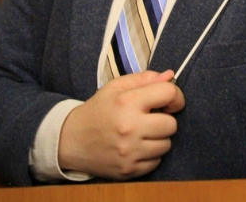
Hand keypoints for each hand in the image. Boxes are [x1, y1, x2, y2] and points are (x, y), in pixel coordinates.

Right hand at [57, 69, 184, 179]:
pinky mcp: (129, 169)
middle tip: (150, 119)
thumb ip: (144, 79)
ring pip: (166, 145)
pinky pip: (156, 161)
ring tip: (141, 134)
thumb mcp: (115, 88)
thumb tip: (170, 76)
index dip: (174, 96)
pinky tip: (136, 147)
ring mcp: (129, 151)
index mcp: (126, 102)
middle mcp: (129, 127)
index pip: (169, 93)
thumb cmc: (97, 110)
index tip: (168, 101)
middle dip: (165, 120)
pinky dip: (149, 155)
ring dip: (158, 138)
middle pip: (172, 124)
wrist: (71, 140)